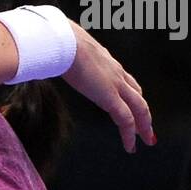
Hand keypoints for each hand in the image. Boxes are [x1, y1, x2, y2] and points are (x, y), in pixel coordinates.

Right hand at [61, 22, 154, 152]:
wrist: (66, 42)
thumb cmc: (60, 43)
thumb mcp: (65, 49)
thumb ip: (61, 54)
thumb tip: (43, 53)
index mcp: (107, 62)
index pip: (125, 81)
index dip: (131, 94)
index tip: (132, 104)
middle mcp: (116, 73)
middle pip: (137, 96)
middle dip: (144, 113)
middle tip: (147, 129)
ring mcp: (116, 85)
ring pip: (139, 108)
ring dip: (144, 125)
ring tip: (146, 140)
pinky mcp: (111, 97)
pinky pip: (126, 119)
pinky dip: (130, 134)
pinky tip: (130, 146)